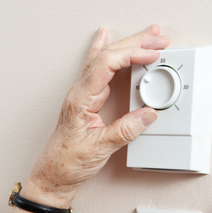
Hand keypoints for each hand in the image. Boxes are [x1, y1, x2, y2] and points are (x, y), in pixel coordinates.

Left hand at [25, 24, 169, 205]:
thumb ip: (125, 130)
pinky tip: (106, 39)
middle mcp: (80, 93)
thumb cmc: (67, 163)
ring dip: (127, 46)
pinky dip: (109, 54)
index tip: (152, 54)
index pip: (106, 64)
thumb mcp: (100, 148)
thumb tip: (148, 114)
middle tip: (158, 38)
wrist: (53, 176)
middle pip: (107, 56)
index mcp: (80, 99)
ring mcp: (82, 95)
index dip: (131, 54)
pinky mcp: (87, 101)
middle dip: (135, 43)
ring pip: (104, 60)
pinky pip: (99, 70)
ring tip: (147, 35)